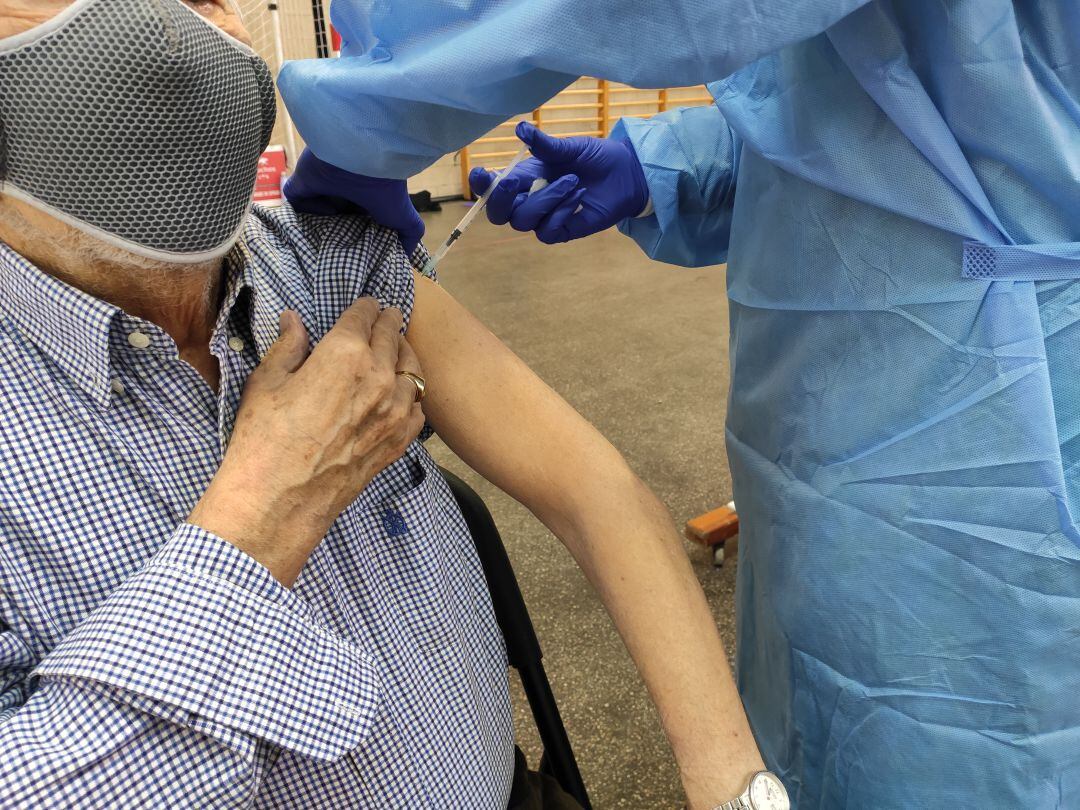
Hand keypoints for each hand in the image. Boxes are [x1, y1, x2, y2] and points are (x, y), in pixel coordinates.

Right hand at [189, 300, 425, 585]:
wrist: (280, 500)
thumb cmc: (265, 440)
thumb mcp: (267, 382)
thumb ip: (288, 346)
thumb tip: (293, 319)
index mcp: (345, 353)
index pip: (365, 316)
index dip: (365, 307)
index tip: (367, 304)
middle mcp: (379, 377)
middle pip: (393, 337)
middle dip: (389, 323)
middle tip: (388, 316)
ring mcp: (394, 411)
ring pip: (413, 370)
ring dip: (405, 356)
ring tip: (398, 351)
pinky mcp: (398, 442)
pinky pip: (418, 409)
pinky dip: (413, 397)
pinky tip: (403, 395)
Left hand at [284, 149, 425, 253]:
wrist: (366, 158)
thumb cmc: (388, 188)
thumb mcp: (405, 218)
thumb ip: (409, 235)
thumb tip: (404, 257)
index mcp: (365, 198)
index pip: (356, 220)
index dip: (355, 237)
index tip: (356, 255)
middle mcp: (343, 191)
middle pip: (333, 217)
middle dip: (334, 234)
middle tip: (335, 253)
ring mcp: (323, 184)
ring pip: (312, 210)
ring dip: (316, 225)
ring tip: (322, 242)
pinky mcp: (303, 180)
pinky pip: (296, 199)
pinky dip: (306, 208)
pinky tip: (322, 212)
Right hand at [468, 121, 649, 243]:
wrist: (625, 173)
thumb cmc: (595, 158)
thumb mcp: (569, 147)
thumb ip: (545, 143)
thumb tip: (521, 128)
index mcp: (524, 177)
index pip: (491, 188)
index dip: (480, 185)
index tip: (480, 173)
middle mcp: (529, 199)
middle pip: (498, 214)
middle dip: (500, 199)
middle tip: (512, 182)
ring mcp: (545, 217)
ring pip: (523, 221)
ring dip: (545, 199)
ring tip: (573, 181)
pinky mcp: (563, 231)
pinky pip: (547, 231)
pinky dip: (561, 213)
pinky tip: (578, 197)